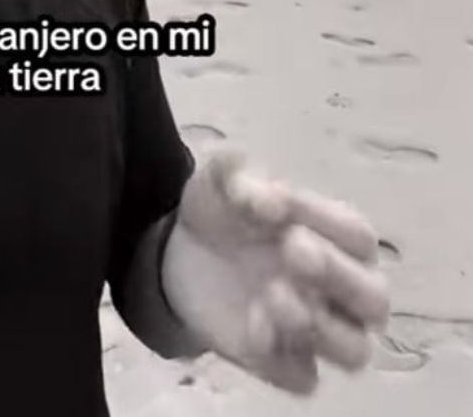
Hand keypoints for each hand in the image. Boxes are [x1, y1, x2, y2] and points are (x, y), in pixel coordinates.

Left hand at [162, 152, 390, 393]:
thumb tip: (265, 196)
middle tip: (293, 251)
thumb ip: (237, 174)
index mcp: (337, 239)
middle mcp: (341, 290)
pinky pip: (302, 377)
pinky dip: (283, 359)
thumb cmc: (223, 212)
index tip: (273, 201)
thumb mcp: (220, 182)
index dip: (321, 217)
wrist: (178, 250)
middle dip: (338, 276)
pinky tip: (252, 327)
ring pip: (355, 350)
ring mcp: (315, 330)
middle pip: (374, 298)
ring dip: (324, 328)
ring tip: (275, 295)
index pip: (357, 235)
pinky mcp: (279, 361)